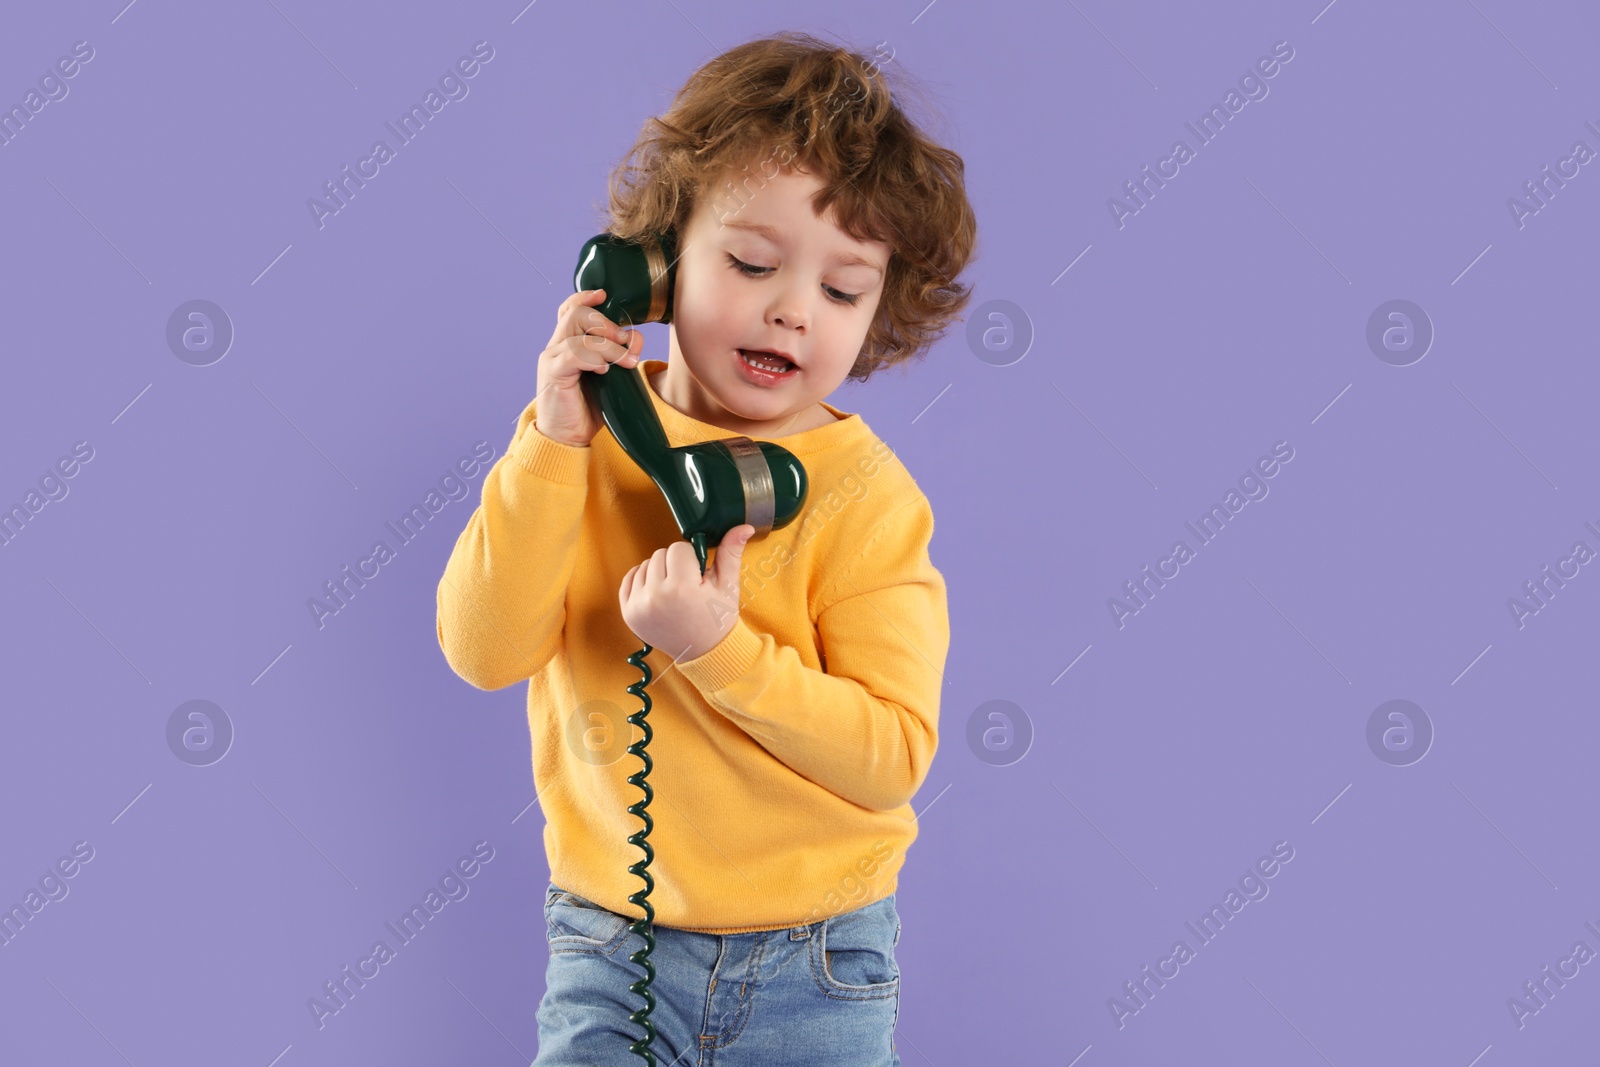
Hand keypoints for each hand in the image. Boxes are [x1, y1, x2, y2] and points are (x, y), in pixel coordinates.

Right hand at [534, 288, 643, 447]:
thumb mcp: (609, 378)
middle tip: (626, 341)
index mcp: (567, 344)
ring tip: (626, 363)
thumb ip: (620, 355)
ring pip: (579, 335)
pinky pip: (574, 354)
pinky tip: (603, 370)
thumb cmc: (587, 408)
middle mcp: (556, 347)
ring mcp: (551, 359)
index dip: (585, 298)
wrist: (567, 438)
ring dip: (610, 347)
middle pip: (576, 314)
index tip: (604, 295)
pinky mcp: (552, 374)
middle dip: (607, 324)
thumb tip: (635, 337)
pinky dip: (593, 358)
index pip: (570, 309)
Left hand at [618, 525, 753, 662]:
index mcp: (681, 588)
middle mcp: (655, 597)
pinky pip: (629, 579)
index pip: (678, 548)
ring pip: (645, 565)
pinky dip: (642, 581)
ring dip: (659, 572)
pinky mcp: (628, 613)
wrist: (704, 653)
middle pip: (660, 554)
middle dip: (675, 564)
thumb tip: (744, 527)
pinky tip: (658, 592)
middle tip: (688, 585)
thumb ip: (731, 552)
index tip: (698, 576)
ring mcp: (638, 607)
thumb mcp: (727, 585)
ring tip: (674, 592)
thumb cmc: (718, 619)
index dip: (691, 559)